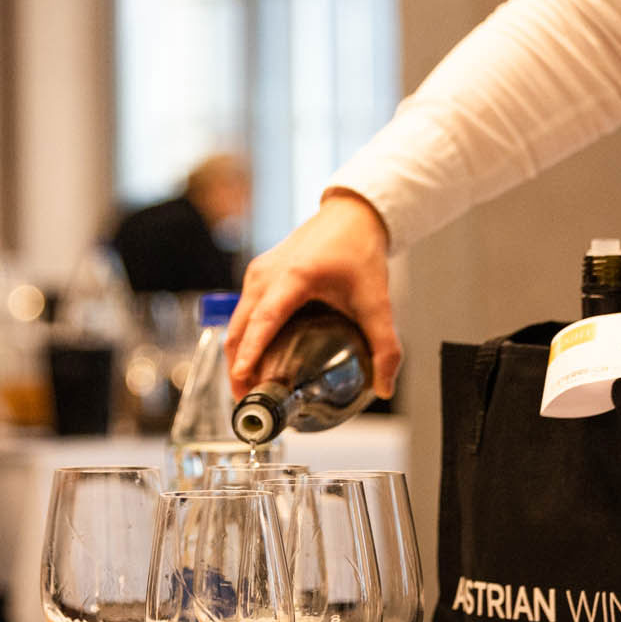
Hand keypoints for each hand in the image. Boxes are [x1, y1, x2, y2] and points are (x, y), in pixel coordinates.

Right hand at [226, 190, 397, 397]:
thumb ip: (385, 345)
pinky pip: (242, 314)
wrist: (349, 216)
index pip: (265, 321)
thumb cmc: (359, 251)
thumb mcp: (376, 300)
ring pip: (236, 324)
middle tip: (249, 405)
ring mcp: (257, 274)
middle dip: (238, 369)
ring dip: (238, 357)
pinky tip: (256, 363)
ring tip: (250, 391)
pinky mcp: (256, 276)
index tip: (244, 379)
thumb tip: (384, 387)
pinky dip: (243, 341)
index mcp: (294, 278)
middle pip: (239, 329)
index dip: (252, 353)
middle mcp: (267, 275)